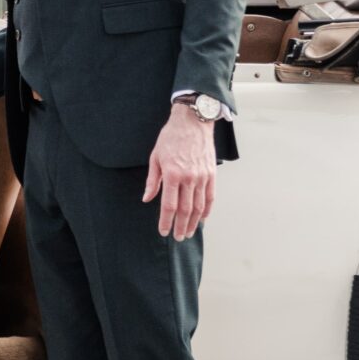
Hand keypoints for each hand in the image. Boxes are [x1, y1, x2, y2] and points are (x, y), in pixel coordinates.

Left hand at [143, 104, 215, 239]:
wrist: (192, 122)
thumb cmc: (171, 138)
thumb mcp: (155, 157)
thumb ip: (153, 180)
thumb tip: (146, 199)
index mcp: (172, 174)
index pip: (169, 205)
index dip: (166, 221)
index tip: (163, 231)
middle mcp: (188, 177)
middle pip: (185, 210)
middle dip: (181, 226)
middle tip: (178, 237)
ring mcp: (202, 176)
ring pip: (199, 206)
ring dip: (194, 222)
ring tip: (190, 232)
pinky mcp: (211, 174)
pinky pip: (210, 196)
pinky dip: (207, 210)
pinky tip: (203, 218)